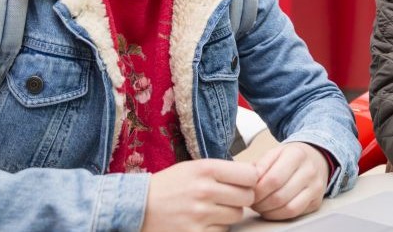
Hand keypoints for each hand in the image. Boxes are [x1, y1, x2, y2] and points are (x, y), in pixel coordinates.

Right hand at [142, 159, 257, 231]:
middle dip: (242, 198)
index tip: (243, 183)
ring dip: (229, 214)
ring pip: (237, 215)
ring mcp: (199, 214)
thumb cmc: (169, 185)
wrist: (138, 207)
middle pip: (247, 197)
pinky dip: (217, 228)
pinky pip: (222, 231)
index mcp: (205, 169)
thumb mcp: (193, 168)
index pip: (250, 175)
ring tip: (213, 209)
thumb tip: (254, 175)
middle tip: (228, 198)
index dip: (250, 180)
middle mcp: (204, 190)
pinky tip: (203, 222)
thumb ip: (221, 171)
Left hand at [251, 142, 330, 219]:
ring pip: (288, 208)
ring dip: (269, 211)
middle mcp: (309, 171)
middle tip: (253, 202)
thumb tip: (248, 182)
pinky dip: (279, 215)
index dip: (257, 190)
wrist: (315, 158)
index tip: (249, 193)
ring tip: (261, 206)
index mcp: (296, 155)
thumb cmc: (290, 157)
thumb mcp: (274, 153)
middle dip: (261, 203)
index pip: (273, 179)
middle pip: (279, 196)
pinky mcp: (316, 201)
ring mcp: (315, 187)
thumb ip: (260, 166)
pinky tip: (271, 210)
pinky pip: (295, 213)